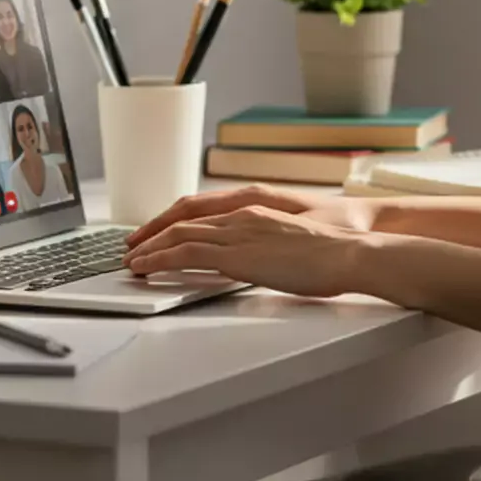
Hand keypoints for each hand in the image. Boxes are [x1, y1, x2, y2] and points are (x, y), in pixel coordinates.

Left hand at [125, 184, 373, 250]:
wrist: (350, 252)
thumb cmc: (334, 253)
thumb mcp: (296, 245)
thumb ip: (271, 248)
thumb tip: (262, 263)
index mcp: (257, 211)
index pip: (204, 211)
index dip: (175, 221)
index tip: (158, 232)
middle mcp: (242, 216)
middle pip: (184, 218)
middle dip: (154, 232)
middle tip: (132, 246)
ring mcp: (238, 233)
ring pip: (178, 234)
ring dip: (149, 247)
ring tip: (131, 261)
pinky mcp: (237, 255)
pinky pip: (186, 253)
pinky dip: (159, 259)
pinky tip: (145, 269)